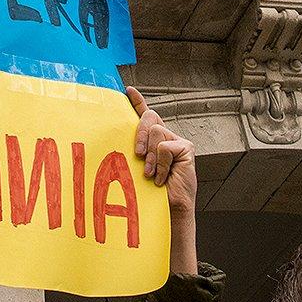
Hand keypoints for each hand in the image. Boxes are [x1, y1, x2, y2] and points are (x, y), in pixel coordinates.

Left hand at [131, 87, 198, 275]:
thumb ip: (133, 152)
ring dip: (151, 156)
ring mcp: (177, 141)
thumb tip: (115, 139)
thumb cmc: (150, 192)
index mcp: (152, 140)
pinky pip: (166, 146)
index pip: (145, 116)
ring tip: (151, 174)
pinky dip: (161, 164)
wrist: (169, 211)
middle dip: (140, 134)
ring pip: (157, 132)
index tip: (127, 90)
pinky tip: (163, 177)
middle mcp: (165, 137)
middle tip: (137, 155)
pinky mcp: (186, 148)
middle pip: (149, 118)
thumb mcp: (136, 168)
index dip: (137, 101)